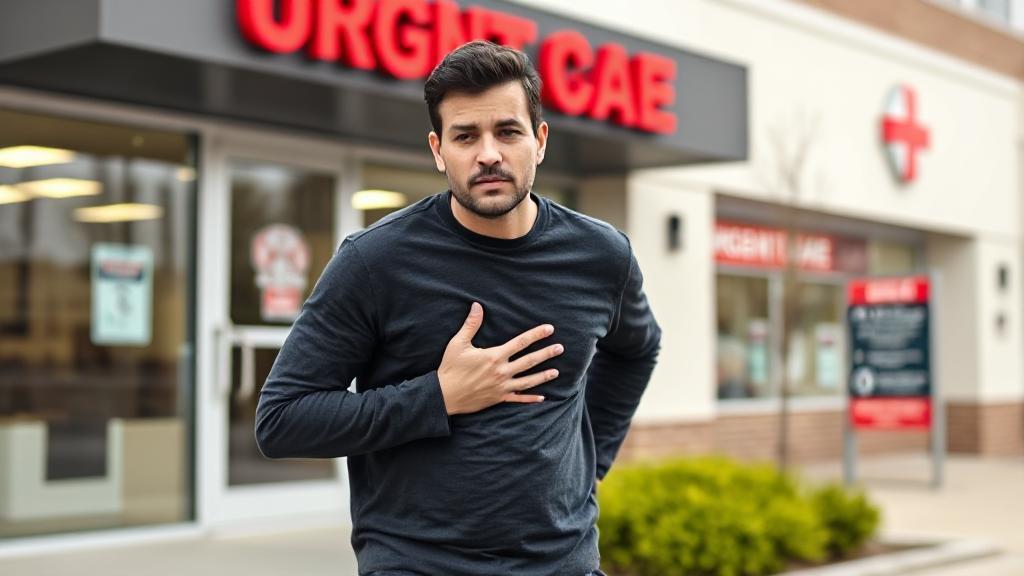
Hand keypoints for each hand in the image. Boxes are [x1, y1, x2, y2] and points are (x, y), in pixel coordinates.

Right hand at [438, 302, 562, 415]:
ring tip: (556, 372)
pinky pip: (518, 399)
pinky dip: (531, 399)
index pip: (520, 342)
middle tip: (560, 348)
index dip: (536, 335)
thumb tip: (477, 305)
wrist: (444, 396)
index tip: (549, 329)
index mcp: (494, 356)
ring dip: (543, 376)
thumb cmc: (450, 368)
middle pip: (529, 361)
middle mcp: (501, 371)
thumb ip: (471, 324)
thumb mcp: (458, 343)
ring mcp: (502, 386)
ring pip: (528, 381)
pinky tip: (542, 397)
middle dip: (546, 354)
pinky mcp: (498, 398)